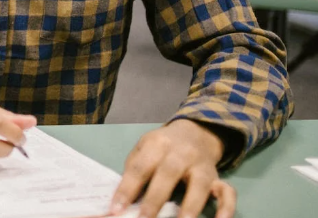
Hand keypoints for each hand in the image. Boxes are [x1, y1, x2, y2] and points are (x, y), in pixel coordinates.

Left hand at [111, 119, 234, 217]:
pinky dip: (226, 210)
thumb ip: (134, 171)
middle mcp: (181, 153)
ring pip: (199, 185)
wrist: (195, 132)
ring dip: (190, 207)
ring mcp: (202, 166)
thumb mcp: (144, 149)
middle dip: (154, 200)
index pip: (139, 168)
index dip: (126, 190)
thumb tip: (121, 202)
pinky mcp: (218, 178)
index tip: (115, 210)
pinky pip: (228, 193)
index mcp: (157, 145)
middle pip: (168, 175)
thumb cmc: (162, 147)